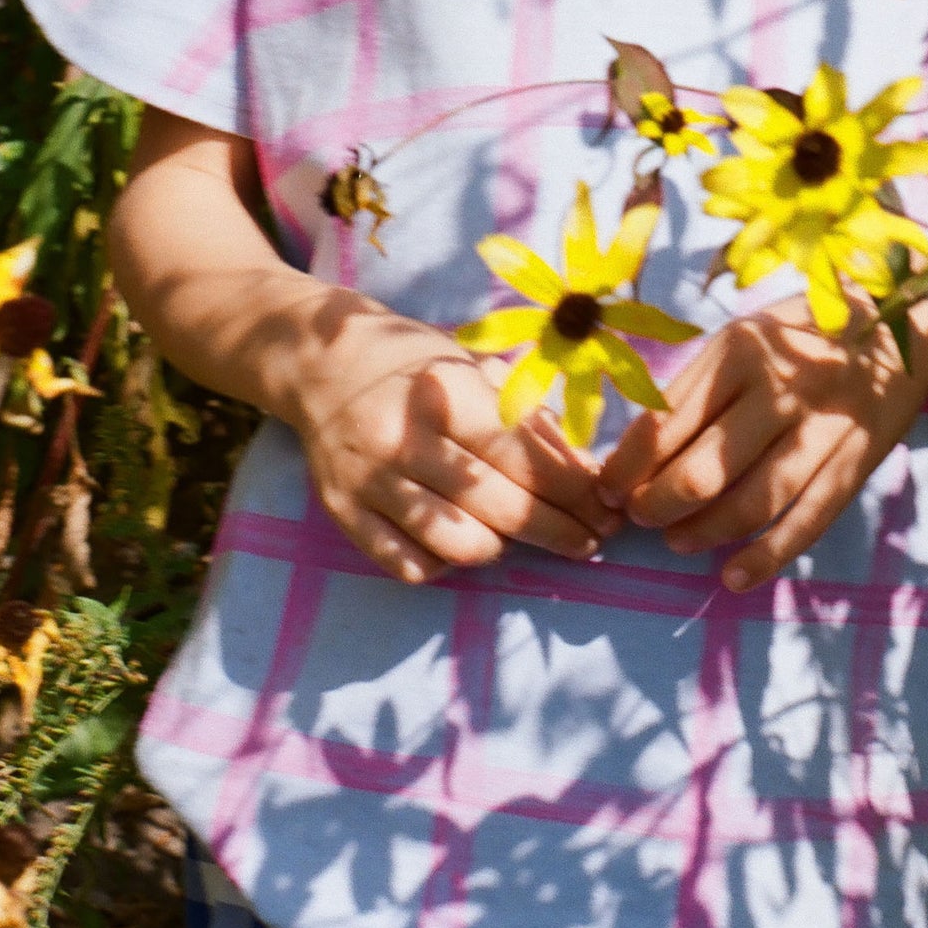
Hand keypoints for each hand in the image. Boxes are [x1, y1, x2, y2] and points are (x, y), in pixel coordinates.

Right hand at [291, 309, 617, 585]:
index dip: (572, 490)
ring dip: (500, 548)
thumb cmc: (415, 364)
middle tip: (588, 541)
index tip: (607, 509)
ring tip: (516, 535)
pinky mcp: (343, 513)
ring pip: (456, 545)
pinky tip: (460, 542)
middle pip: (498, 506)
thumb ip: (530, 420)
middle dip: (556, 530)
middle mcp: (404, 439)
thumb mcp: (474, 369)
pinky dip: (444, 564)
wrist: (319, 363)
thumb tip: (589, 473)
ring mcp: (369, 481)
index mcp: (445, 394)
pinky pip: (408, 565)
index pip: (522, 456)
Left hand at [597, 295, 927, 592]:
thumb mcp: (744, 338)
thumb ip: (696, 387)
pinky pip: (806, 521)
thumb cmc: (800, 336)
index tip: (607, 486)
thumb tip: (635, 449)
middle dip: (656, 505)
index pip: (667, 422)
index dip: (627, 465)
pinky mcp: (854, 463)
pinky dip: (766, 557)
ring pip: (750, 503)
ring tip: (675, 540)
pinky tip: (733, 576)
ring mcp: (821, 429)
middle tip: (637, 517)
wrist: (903, 327)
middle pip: (702, 470)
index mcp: (740, 350)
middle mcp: (779, 389)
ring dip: (701, 532)